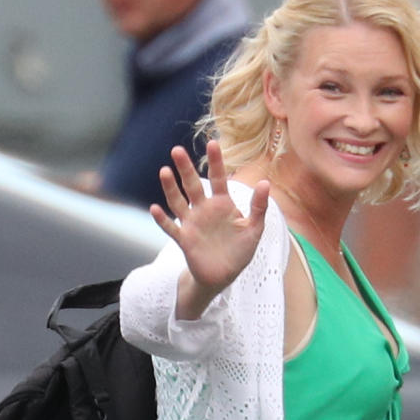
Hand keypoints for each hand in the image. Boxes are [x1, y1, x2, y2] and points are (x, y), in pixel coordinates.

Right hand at [151, 140, 269, 297]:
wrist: (224, 276)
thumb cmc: (239, 251)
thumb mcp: (254, 230)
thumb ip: (259, 207)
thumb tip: (265, 183)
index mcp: (222, 204)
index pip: (218, 179)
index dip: (216, 162)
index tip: (213, 143)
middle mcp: (204, 210)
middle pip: (193, 185)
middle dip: (186, 169)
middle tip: (177, 150)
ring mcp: (192, 223)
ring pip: (178, 202)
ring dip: (170, 188)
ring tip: (164, 171)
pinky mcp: (185, 240)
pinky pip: (171, 228)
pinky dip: (163, 220)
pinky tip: (155, 209)